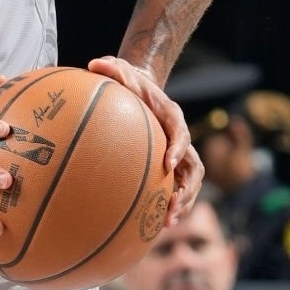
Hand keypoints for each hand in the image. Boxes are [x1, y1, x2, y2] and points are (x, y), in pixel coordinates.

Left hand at [88, 55, 199, 224]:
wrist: (140, 90)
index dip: (178, 147)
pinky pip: (173, 190)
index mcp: (171, 116)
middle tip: (172, 204)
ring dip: (182, 204)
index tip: (168, 163)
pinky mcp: (167, 168)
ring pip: (189, 183)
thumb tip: (94, 63)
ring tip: (167, 222)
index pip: (180, 131)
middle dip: (187, 188)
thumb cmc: (129, 82)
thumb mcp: (121, 71)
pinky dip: (167, 207)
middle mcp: (179, 138)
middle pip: (194, 166)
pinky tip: (151, 226)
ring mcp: (176, 155)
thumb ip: (112, 69)